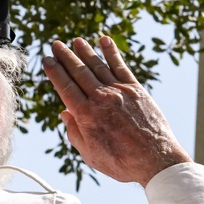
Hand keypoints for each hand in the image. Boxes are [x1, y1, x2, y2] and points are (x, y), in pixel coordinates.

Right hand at [44, 36, 190, 185]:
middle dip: (66, 57)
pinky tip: (105, 40)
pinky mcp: (136, 90)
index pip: (65, 87)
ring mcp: (120, 91)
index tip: (47, 60)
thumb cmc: (121, 162)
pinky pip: (121, 66)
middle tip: (56, 45)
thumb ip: (74, 133)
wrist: (155, 160)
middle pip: (79, 72)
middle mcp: (101, 98)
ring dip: (86, 52)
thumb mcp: (90, 155)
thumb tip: (65, 114)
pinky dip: (112, 52)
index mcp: (86, 115)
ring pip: (98, 66)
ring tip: (76, 41)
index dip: (55, 71)